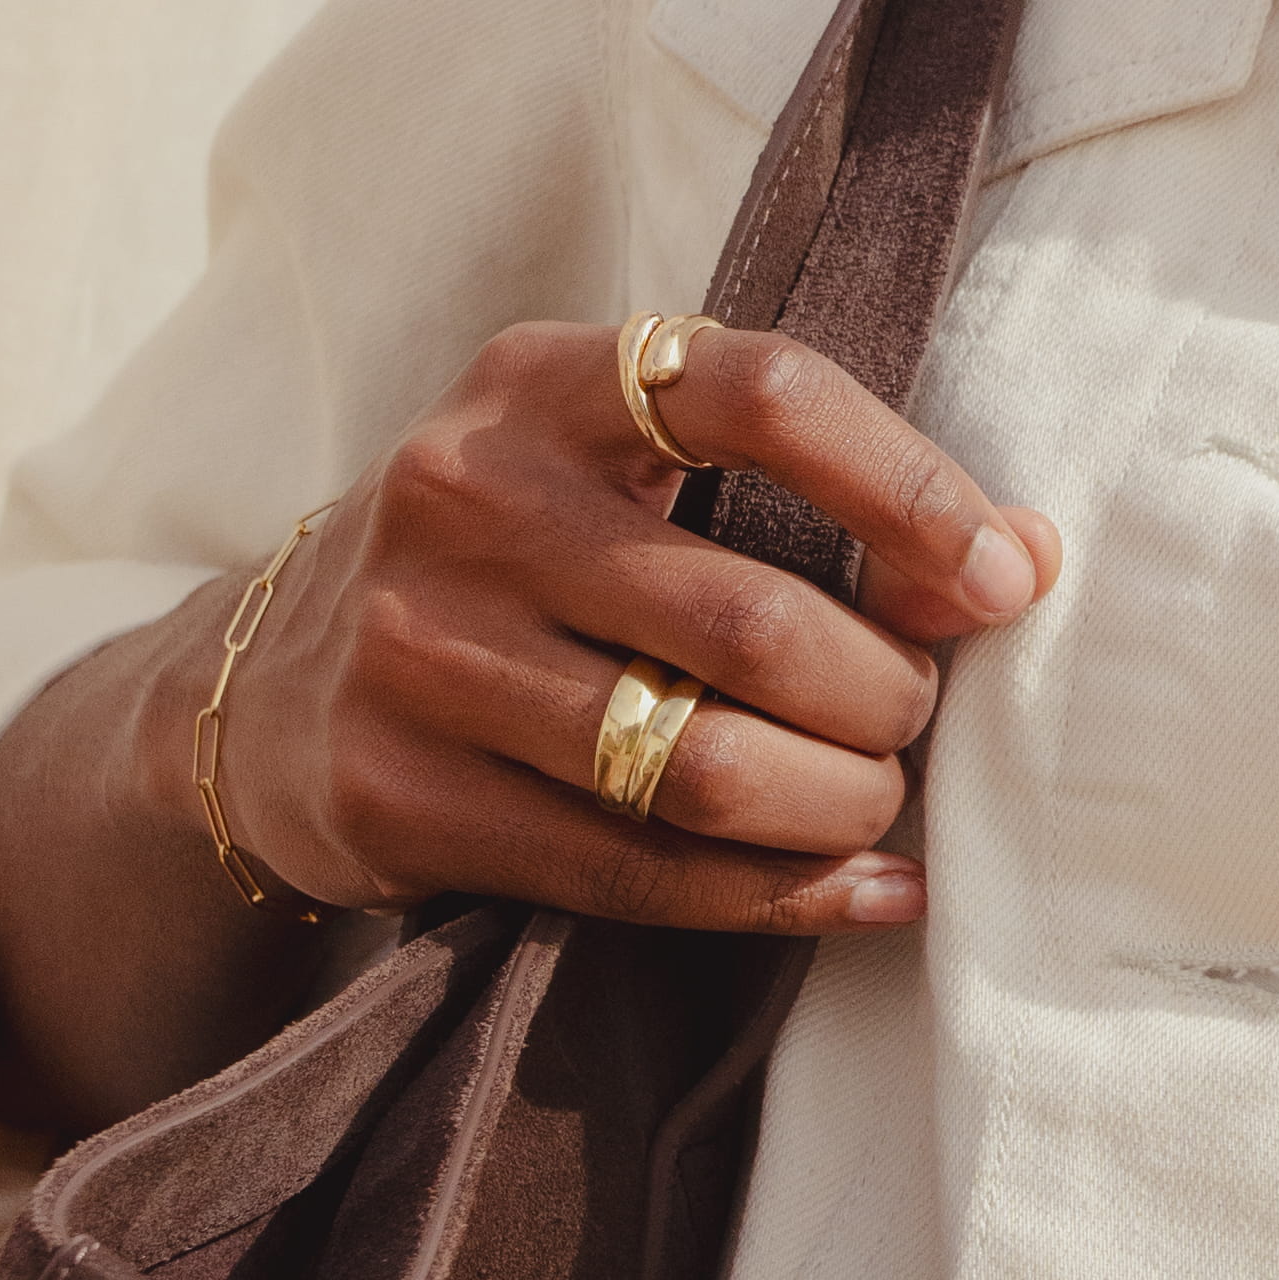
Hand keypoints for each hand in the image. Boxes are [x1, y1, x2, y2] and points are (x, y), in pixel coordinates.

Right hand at [221, 312, 1053, 943]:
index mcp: (538, 383)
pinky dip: (783, 896)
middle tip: (913, 718)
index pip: (761, 393)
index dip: (909, 488)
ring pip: (700, 766)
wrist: (262, 687)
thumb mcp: (607, 469)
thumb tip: (1016, 558)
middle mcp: (465, 500)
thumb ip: (787, 489)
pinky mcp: (399, 798)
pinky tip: (862, 894)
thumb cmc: (510, 560)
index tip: (1001, 573)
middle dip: (883, 692)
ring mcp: (417, 655)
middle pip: (752, 621)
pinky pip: (637, 872)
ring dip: (838, 805)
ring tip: (875, 803)